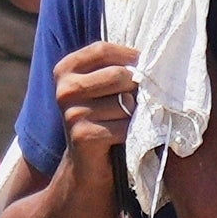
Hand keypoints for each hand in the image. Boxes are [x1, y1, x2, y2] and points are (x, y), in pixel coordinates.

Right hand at [49, 38, 141, 163]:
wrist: (87, 168)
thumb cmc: (103, 120)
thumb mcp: (102, 87)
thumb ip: (116, 66)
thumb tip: (151, 55)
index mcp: (65, 70)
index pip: (102, 49)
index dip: (129, 55)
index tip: (144, 65)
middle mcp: (64, 90)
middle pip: (117, 74)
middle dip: (135, 88)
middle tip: (137, 102)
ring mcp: (72, 114)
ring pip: (124, 102)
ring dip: (134, 113)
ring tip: (127, 122)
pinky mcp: (83, 136)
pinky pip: (124, 125)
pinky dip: (132, 132)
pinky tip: (124, 138)